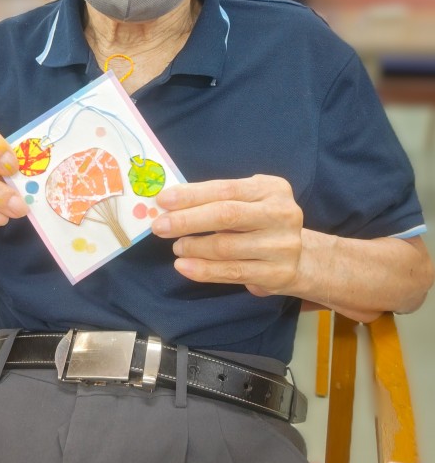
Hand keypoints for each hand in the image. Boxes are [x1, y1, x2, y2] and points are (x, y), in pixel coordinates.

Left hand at [152, 175, 302, 295]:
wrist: (301, 258)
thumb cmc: (261, 222)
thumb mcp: (248, 201)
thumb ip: (217, 199)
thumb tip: (171, 202)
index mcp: (272, 188)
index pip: (225, 189)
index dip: (192, 195)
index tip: (163, 200)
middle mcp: (282, 214)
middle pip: (226, 215)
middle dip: (187, 220)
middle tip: (160, 225)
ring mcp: (282, 245)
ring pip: (227, 247)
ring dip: (194, 247)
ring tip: (176, 246)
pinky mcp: (277, 274)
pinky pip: (232, 272)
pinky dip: (204, 270)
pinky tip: (184, 266)